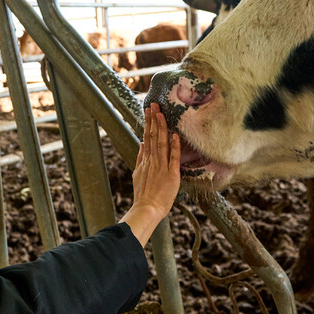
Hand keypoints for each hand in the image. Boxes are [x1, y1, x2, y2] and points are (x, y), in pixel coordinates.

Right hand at [121, 103, 180, 245]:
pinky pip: (173, 158)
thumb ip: (140, 158)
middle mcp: (152, 161)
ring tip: (161, 113)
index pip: (147, 137)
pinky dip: (174, 146)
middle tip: (154, 104)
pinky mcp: (171, 174)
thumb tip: (141, 143)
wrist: (146, 209)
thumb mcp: (138, 174)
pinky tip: (175, 135)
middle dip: (154, 119)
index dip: (149, 123)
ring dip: (161, 127)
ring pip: (161, 143)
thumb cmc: (144, 195)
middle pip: (153, 136)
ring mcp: (161, 167)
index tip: (150, 111)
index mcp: (145, 160)